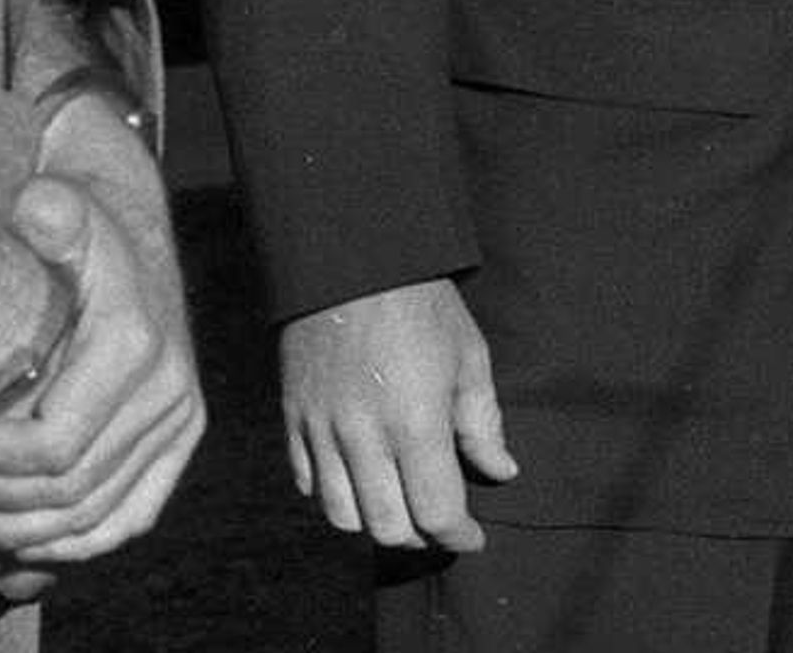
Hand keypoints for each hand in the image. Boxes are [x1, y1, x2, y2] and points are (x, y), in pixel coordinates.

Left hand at [0, 109, 206, 583]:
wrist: (129, 234)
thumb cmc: (72, 226)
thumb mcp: (56, 207)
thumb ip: (45, 211)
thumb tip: (33, 206)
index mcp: (133, 346)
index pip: (52, 445)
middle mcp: (169, 394)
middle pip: (71, 492)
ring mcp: (179, 427)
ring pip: (97, 520)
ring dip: (20, 532)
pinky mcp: (177, 448)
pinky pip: (127, 521)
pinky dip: (69, 545)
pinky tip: (12, 543)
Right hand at [279, 276, 514, 552]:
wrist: (347, 254)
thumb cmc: (419, 302)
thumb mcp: (468, 355)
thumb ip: (483, 422)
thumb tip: (500, 471)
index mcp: (414, 423)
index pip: (436, 514)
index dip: (460, 536)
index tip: (473, 535)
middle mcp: (363, 435)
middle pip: (386, 527)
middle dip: (418, 537)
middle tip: (434, 521)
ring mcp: (321, 426)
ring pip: (340, 514)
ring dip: (372, 520)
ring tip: (393, 503)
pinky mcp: (293, 413)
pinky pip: (304, 479)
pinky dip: (330, 492)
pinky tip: (354, 476)